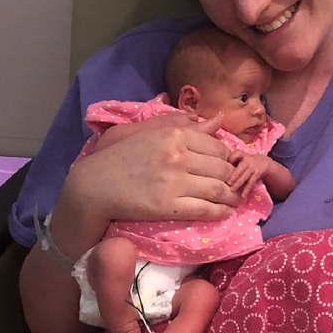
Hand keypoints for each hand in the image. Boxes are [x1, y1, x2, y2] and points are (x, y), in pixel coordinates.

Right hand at [61, 112, 240, 225]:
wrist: (94, 186)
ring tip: (236, 199)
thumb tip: (218, 120)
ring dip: (233, 196)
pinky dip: (221, 211)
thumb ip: (183, 125)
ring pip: (218, 188)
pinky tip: (226, 212)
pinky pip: (205, 209)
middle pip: (222, 167)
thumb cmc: (120, 156)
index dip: (229, 157)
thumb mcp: (150, 132)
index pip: (217, 145)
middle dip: (234, 177)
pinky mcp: (168, 206)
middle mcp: (178, 155)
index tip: (231, 165)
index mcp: (174, 134)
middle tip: (239, 184)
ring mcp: (174, 182)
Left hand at [227, 151, 271, 197]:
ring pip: (245, 176)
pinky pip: (251, 182)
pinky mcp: (257, 174)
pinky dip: (247, 189)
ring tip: (232, 190)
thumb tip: (219, 170)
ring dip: (238, 183)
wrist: (265, 163)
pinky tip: (243, 195)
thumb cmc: (248, 162)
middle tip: (228, 183)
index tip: (226, 163)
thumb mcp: (243, 158)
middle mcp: (248, 160)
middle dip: (234, 176)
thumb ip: (233, 161)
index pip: (237, 154)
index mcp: (243, 155)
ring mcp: (253, 167)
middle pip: (240, 168)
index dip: (231, 158)